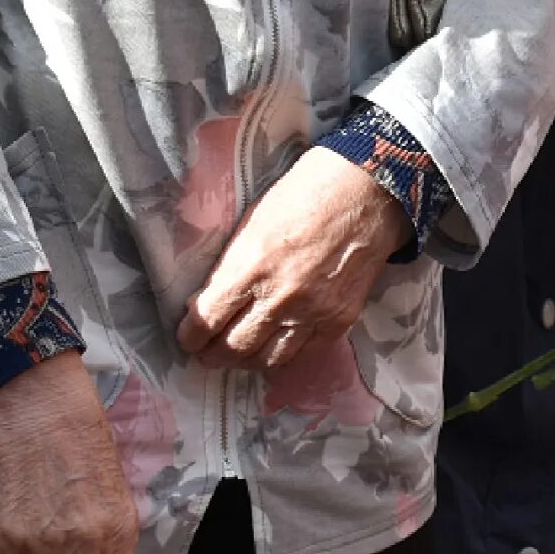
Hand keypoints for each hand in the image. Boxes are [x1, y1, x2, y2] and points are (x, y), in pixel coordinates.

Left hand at [177, 148, 402, 370]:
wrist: (367, 192)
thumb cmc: (303, 195)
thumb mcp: (252, 224)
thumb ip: (232, 266)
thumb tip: (210, 298)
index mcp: (250, 268)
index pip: (206, 320)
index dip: (190, 336)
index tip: (187, 338)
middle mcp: (279, 298)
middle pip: (233, 347)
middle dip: (212, 355)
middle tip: (206, 354)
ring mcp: (312, 313)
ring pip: (268, 358)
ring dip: (246, 361)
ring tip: (238, 356)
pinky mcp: (339, 319)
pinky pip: (304, 353)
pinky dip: (285, 354)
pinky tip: (275, 347)